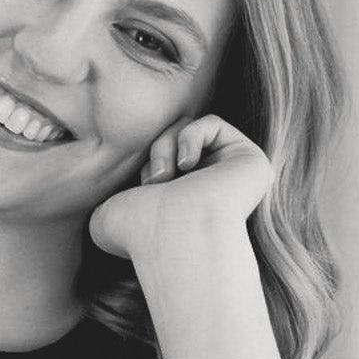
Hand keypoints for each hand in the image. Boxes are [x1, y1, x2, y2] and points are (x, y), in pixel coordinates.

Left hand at [88, 114, 272, 266]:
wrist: (170, 235)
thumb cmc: (138, 233)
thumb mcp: (108, 216)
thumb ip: (112, 200)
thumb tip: (116, 199)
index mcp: (185, 205)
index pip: (161, 162)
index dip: (146, 165)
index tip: (141, 190)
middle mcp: (212, 192)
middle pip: (176, 140)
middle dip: (157, 152)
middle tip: (155, 181)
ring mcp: (234, 177)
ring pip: (190, 131)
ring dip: (167, 145)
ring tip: (165, 176)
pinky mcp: (251, 161)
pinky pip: (212, 123)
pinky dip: (190, 136)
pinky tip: (186, 165)